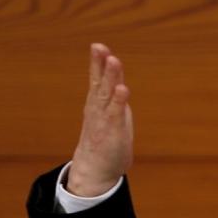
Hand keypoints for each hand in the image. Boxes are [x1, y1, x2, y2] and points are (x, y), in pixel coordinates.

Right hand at [67, 43, 132, 196]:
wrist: (95, 170)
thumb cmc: (103, 142)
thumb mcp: (108, 117)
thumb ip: (113, 101)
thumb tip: (118, 86)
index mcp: (97, 104)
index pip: (98, 80)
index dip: (98, 63)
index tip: (98, 46)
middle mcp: (98, 109)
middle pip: (99, 83)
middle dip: (100, 64)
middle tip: (99, 47)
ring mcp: (104, 119)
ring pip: (106, 94)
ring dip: (111, 77)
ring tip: (113, 60)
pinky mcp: (112, 131)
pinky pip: (116, 113)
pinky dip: (119, 100)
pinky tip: (122, 88)